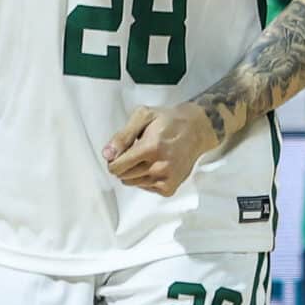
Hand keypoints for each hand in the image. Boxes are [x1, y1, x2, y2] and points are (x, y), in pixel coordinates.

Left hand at [103, 101, 218, 193]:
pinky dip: (145, 179)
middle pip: (123, 176)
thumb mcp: (143, 117)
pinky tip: (155, 165)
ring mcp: (166, 179)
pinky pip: (145, 188)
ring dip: (134, 172)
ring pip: (132, 183)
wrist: (196, 130)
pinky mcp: (170, 188)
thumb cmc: (168, 121)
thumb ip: (122, 136)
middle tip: (135, 152)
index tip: (119, 152)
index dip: (113, 159)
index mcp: (151, 147)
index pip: (117, 167)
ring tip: (147, 157)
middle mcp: (159, 166)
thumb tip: (107, 155)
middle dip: (123, 165)